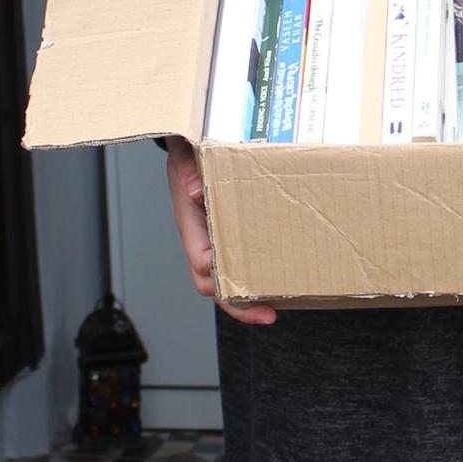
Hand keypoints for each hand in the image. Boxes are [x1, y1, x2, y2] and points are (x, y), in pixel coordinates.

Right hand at [164, 138, 276, 325]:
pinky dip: (253, 278)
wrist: (188, 147)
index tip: (239, 283)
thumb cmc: (185, 155)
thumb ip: (190, 169)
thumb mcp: (184, 156)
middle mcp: (201, 239)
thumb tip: (197, 189)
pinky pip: (237, 264)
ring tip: (275, 308)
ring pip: (225, 281)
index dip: (217, 276)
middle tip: (267, 313)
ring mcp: (214, 241)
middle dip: (238, 305)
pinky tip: (277, 283)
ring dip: (247, 299)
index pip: (199, 260)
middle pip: (212, 284)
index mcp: (190, 223)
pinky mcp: (228, 237)